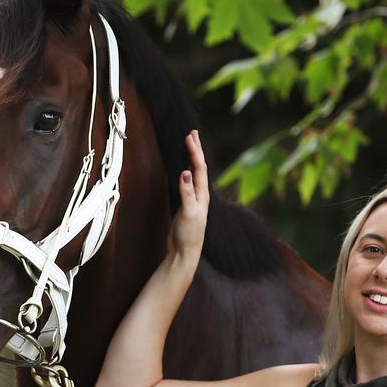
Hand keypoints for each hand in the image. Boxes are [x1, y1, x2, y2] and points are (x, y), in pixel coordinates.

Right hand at [168, 130, 209, 258]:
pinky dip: (186, 170)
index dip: (194, 152)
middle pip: (199, 167)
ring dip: (192, 158)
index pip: (199, 168)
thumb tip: (185, 171)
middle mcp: (200, 195)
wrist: (185, 253)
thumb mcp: (188, 213)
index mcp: (202, 195)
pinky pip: (187, 181)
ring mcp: (193, 199)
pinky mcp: (185, 204)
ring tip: (190, 144)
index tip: (189, 137)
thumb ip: (186, 192)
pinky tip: (184, 168)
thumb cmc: (188, 235)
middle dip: (196, 150)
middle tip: (193, 133)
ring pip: (194, 173)